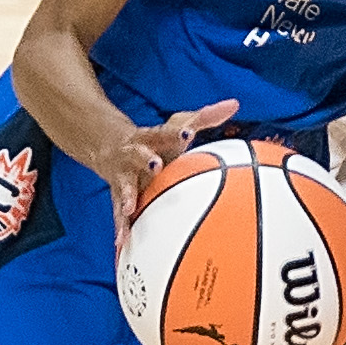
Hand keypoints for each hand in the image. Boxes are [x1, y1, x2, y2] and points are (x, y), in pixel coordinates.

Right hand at [101, 98, 239, 233]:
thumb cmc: (156, 139)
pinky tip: (122, 241)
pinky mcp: (119, 195)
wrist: (110, 146)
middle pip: (139, 155)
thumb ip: (206, 117)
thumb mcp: (178, 123)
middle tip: (156, 165)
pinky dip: (121, 227)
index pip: (164, 132)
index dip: (176, 133)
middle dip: (146, 160)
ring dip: (128, 196)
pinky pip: (119, 213)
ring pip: (125, 186)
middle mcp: (135, 154)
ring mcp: (125, 176)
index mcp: (152, 137)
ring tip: (130, 207)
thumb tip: (234, 104)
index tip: (187, 133)